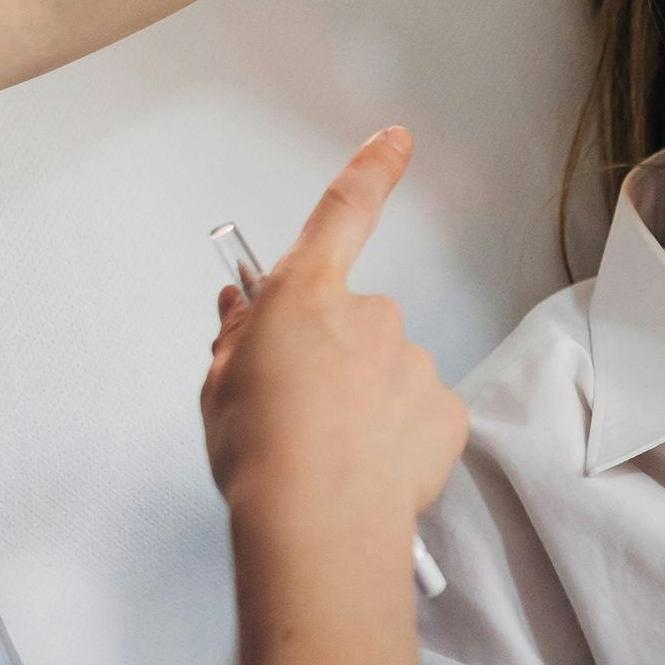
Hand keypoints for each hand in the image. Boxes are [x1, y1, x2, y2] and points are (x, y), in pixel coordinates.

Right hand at [201, 129, 468, 559]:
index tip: (394, 141)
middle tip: (298, 410)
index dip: (370, 170)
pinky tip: (367, 467)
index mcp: (306, 296)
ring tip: (329, 451)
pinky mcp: (444, 411)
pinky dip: (396, 436)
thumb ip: (237, 336)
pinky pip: (417, 414)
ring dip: (363, 399)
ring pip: (387, 371)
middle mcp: (370, 316)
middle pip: (353, 321)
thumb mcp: (220, 383)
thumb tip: (244, 310)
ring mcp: (413, 361)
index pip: (343, 213)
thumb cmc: (262, 454)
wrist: (319, 523)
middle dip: (331, 354)